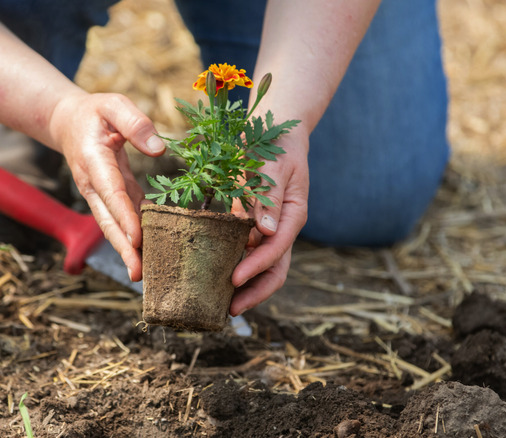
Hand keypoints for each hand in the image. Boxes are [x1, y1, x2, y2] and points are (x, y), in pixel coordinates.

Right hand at [50, 92, 165, 281]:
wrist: (69, 122)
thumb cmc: (95, 113)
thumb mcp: (114, 105)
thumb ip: (136, 123)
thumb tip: (159, 150)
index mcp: (94, 161)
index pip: (111, 193)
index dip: (124, 217)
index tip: (137, 239)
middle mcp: (94, 184)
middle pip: (108, 221)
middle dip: (123, 248)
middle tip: (139, 273)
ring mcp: (101, 194)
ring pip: (114, 226)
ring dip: (128, 250)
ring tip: (145, 274)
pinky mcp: (113, 196)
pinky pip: (125, 218)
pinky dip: (137, 237)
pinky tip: (153, 253)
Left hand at [229, 129, 308, 315]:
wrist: (275, 134)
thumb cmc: (275, 146)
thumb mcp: (274, 166)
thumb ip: (270, 197)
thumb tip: (267, 232)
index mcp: (293, 215)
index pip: (276, 250)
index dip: (256, 267)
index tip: (234, 279)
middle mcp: (282, 228)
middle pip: (274, 269)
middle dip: (254, 292)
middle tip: (230, 309)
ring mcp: (268, 230)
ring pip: (260, 267)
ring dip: (245, 286)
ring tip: (221, 303)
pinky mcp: (252, 226)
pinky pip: (245, 252)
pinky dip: (232, 265)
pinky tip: (212, 276)